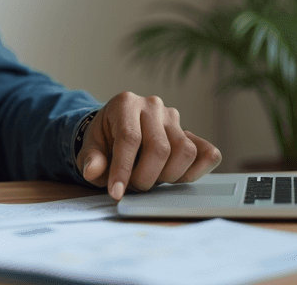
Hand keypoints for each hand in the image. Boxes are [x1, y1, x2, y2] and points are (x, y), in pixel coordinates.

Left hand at [75, 92, 220, 199]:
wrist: (117, 128)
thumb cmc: (104, 139)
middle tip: (134, 186)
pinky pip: (206, 151)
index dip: (123, 169)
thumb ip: (90, 159)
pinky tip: (180, 178)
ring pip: (185, 151)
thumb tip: (93, 171)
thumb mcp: (90, 147)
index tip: (116, 192)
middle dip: (146, 177)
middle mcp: (152, 106)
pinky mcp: (189, 132)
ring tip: (152, 179)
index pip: (130, 138)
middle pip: (160, 148)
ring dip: (169, 175)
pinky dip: (199, 169)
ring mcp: (173, 118)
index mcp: (125, 104)